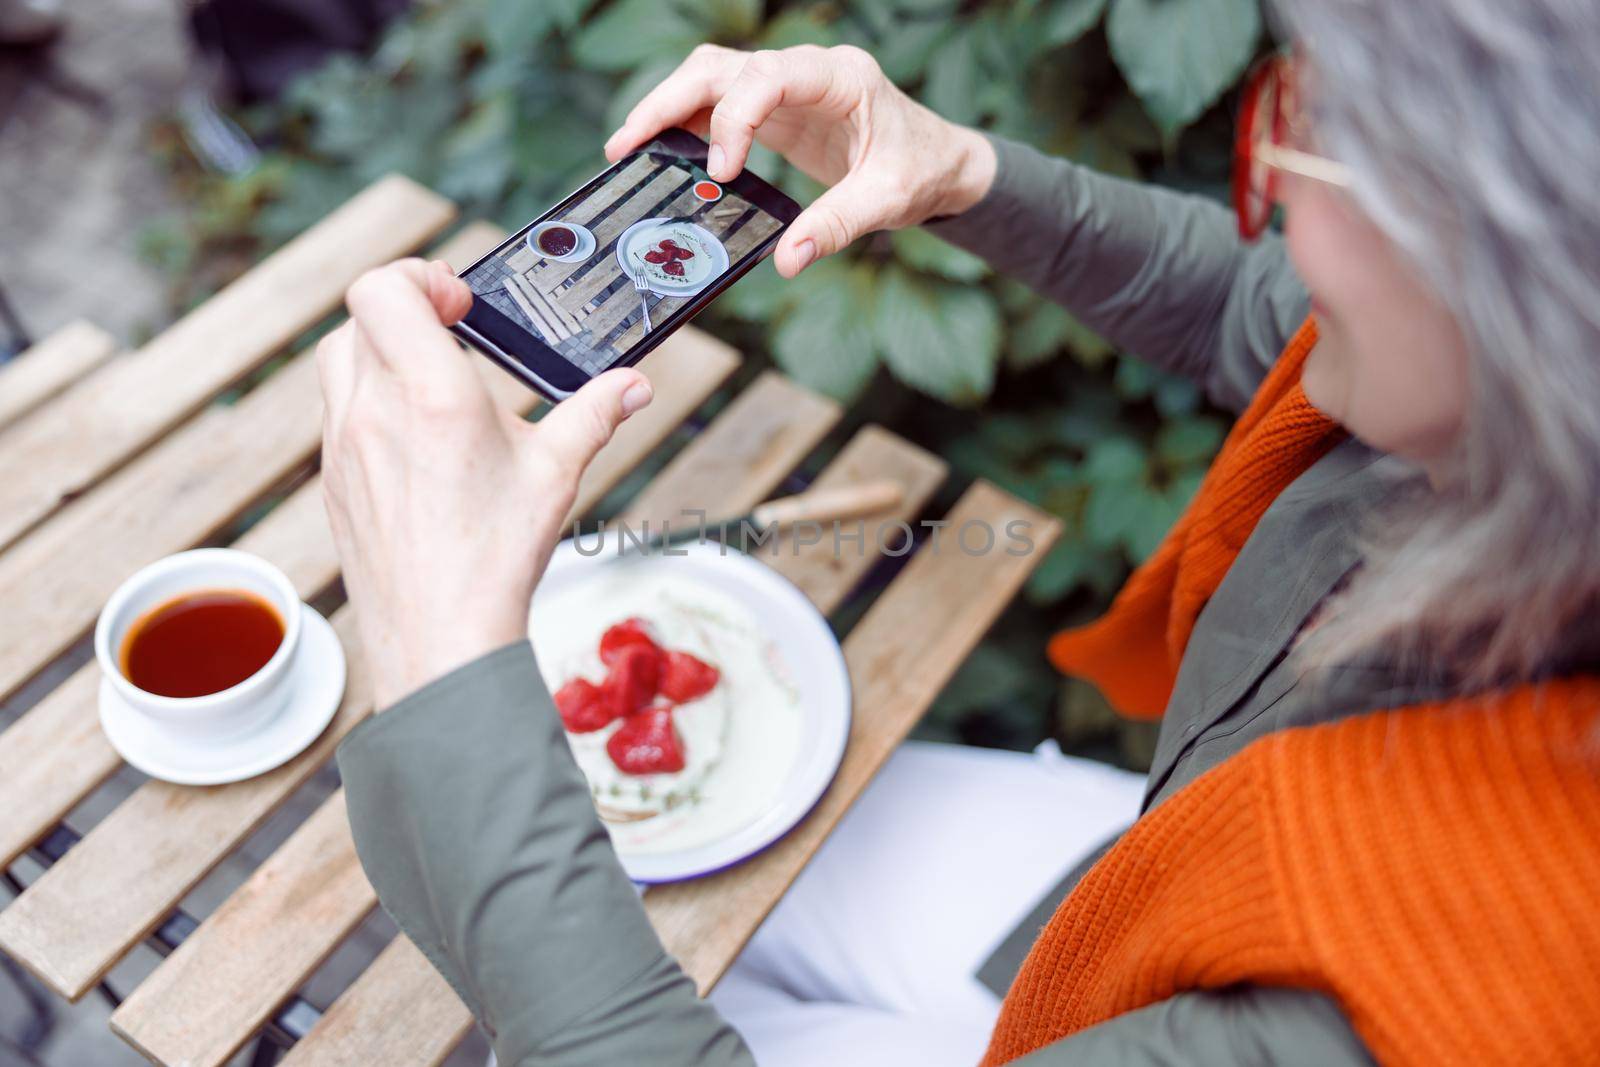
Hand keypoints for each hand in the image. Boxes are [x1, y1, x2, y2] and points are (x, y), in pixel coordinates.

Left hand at [317, 259, 653, 708]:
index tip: (460, 304)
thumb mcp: (557, 473)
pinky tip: (417, 437)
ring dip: (380, 351)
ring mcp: (343, 445)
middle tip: (451, 331)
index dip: (419, 277)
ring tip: (433, 381)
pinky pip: (338, 413)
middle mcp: (373, 410)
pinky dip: (369, 399)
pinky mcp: (334, 480)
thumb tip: (634, 386)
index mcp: (430, 394)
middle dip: (404, 310)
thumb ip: (594, 415)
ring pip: (340, 361)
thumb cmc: (496, 557)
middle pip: (359, 317)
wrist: (441, 636)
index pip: (383, 290)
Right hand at [605, 43, 995, 276]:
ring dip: (668, 108)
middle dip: (670, 101)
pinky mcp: (776, 109)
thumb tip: (787, 259)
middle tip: (629, 145)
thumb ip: (837, 226)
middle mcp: (807, 72)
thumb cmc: (921, 170)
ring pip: (712, 77)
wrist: (939, 162)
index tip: (723, 169)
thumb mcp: (888, 201)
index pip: (770, 75)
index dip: (736, 117)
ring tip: (629, 148)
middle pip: (722, 66)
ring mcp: (787, 87)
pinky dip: (686, 125)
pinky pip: (720, 104)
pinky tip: (662, 155)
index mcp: (840, 77)